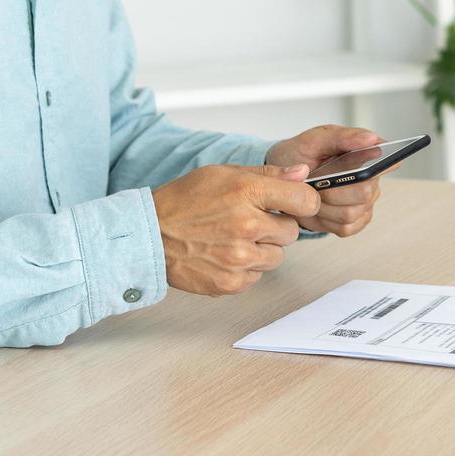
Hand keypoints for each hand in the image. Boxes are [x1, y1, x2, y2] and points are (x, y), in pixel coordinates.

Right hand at [150, 162, 320, 295]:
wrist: (149, 235)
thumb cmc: (184, 201)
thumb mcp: (224, 173)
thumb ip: (268, 173)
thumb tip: (302, 173)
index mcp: (247, 192)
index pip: (306, 200)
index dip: (303, 201)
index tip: (294, 203)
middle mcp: (246, 226)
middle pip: (292, 231)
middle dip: (277, 226)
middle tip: (251, 221)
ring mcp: (239, 257)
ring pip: (277, 256)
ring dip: (263, 249)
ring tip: (235, 238)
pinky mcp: (231, 282)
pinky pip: (258, 276)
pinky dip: (247, 268)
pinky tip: (225, 254)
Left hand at [266, 124, 392, 237]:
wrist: (284, 180)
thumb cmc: (301, 155)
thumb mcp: (315, 139)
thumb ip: (343, 137)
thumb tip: (371, 139)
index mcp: (367, 155)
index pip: (390, 161)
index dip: (386, 166)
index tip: (368, 168)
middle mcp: (371, 180)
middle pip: (364, 192)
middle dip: (333, 190)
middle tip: (317, 181)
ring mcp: (364, 203)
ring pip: (350, 213)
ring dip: (325, 206)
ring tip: (314, 194)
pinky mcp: (354, 223)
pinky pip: (345, 227)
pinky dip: (325, 220)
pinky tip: (318, 208)